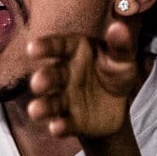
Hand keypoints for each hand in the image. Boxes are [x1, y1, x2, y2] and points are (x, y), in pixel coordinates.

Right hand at [26, 17, 143, 140]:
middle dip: (44, 79)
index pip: (59, 46)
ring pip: (52, 102)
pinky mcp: (70, 121)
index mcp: (75, 52)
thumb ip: (121, 45)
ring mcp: (66, 98)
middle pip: (52, 75)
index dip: (45, 46)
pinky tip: (57, 128)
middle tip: (37, 83)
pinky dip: (59, 126)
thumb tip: (119, 27)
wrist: (120, 105)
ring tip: (35, 111)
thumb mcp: (124, 58)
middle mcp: (65, 74)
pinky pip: (64, 123)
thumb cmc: (116, 72)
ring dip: (43, 106)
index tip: (32, 49)